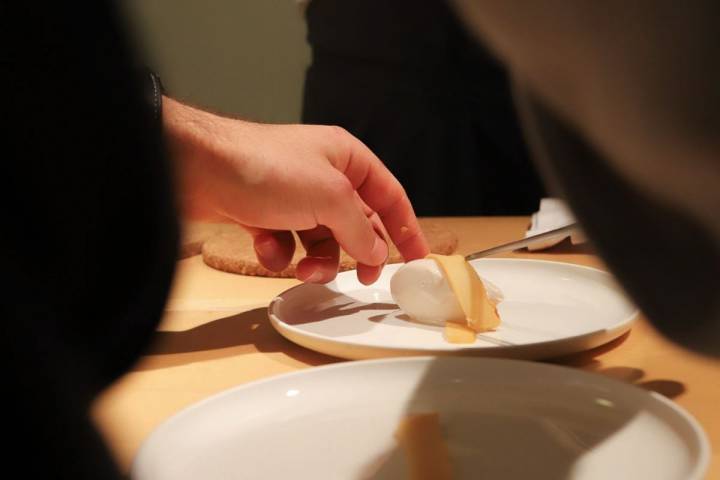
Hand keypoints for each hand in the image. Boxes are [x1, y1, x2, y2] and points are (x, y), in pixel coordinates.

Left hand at [164, 98, 429, 283]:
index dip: (406, 228)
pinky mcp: (264, 213)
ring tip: (304, 269)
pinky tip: (267, 250)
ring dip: (316, 259)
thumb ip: (360, 229)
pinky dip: (280, 253)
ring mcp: (292, 196)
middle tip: (361, 278)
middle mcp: (322, 176)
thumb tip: (377, 253)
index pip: (389, 195)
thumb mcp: (329, 197)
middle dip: (356, 251)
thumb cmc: (264, 166)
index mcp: (346, 159)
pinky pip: (287, 243)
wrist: (196, 168)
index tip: (418, 258)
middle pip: (356, 222)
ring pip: (321, 239)